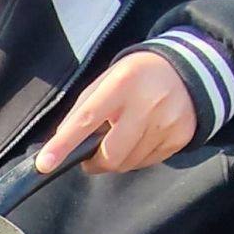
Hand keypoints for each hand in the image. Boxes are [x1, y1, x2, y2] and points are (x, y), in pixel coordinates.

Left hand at [36, 51, 197, 174]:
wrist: (189, 69)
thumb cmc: (135, 77)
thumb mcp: (106, 81)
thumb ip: (83, 109)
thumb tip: (60, 142)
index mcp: (121, 84)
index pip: (86, 119)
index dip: (63, 144)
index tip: (45, 164)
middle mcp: (147, 103)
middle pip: (110, 155)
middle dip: (95, 162)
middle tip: (92, 154)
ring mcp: (167, 122)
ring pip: (127, 163)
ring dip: (117, 158)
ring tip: (123, 135)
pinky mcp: (180, 137)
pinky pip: (146, 163)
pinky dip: (136, 157)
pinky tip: (141, 137)